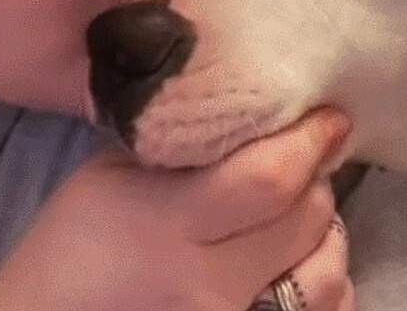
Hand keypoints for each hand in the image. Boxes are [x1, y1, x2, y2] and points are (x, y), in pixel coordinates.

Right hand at [0, 108, 350, 310]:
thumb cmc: (76, 244)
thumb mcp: (115, 175)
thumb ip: (187, 146)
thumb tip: (262, 119)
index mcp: (170, 226)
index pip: (270, 179)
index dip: (312, 142)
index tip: (331, 119)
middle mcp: (210, 287)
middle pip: (307, 220)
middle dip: (315, 178)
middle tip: (301, 160)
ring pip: (328, 273)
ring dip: (322, 232)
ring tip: (294, 215)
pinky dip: (322, 283)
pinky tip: (293, 263)